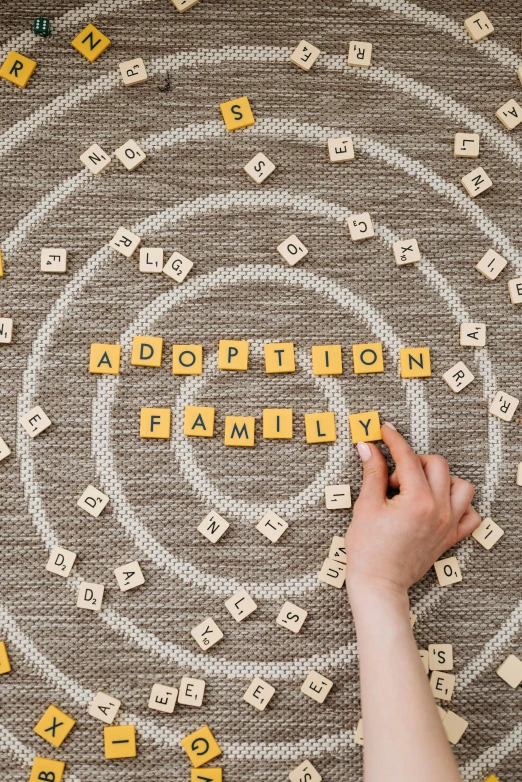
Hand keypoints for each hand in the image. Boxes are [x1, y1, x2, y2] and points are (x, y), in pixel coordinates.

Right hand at [345, 423, 480, 597]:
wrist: (378, 584)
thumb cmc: (368, 549)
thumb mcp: (366, 506)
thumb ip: (373, 473)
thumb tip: (369, 448)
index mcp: (418, 500)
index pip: (408, 458)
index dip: (394, 440)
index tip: (385, 431)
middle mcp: (439, 510)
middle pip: (437, 465)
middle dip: (413, 462)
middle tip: (392, 478)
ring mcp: (448, 524)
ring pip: (461, 486)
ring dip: (441, 479)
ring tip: (418, 488)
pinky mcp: (450, 537)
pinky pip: (470, 514)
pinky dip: (459, 504)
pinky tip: (437, 504)